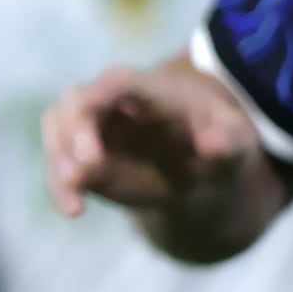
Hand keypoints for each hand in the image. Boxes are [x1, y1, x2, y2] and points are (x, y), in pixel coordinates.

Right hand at [45, 61, 256, 220]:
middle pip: (76, 101)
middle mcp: (111, 103)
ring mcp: (91, 130)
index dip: (105, 89)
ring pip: (57, 131)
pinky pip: (59, 169)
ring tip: (76, 194)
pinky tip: (75, 211)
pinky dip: (60, 189)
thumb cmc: (218, 140)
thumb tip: (214, 144)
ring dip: (60, 160)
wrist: (199, 165)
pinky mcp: (80, 160)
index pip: (119, 80)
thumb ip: (227, 139)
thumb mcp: (236, 141)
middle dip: (75, 128)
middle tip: (89, 163)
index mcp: (150, 89)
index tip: (95, 103)